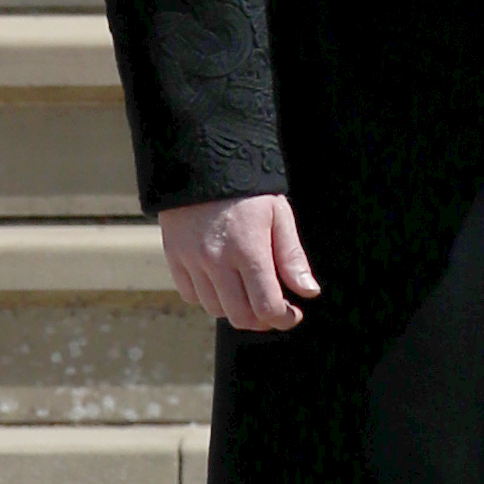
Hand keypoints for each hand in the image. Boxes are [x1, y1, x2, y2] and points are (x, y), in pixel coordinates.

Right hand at [161, 193, 319, 331]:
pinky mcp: (174, 257)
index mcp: (249, 250)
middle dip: (261, 320)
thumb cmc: (247, 190)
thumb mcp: (279, 216)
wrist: (202, 162)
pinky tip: (222, 282)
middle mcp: (217, 260)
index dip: (283, 318)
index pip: (266, 306)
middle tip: (273, 308)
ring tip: (248, 292)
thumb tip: (308, 292)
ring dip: (235, 309)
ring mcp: (192, 261)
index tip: (292, 314)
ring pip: (215, 309)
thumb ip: (292, 257)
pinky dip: (208, 297)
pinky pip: (190, 295)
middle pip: (240, 316)